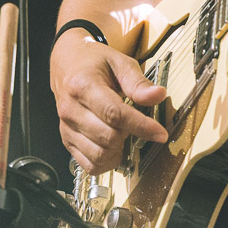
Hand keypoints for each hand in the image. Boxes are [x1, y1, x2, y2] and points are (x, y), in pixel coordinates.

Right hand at [50, 31, 167, 174]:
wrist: (67, 64)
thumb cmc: (94, 62)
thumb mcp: (120, 62)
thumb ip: (138, 82)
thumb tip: (158, 95)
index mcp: (83, 85)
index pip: (114, 114)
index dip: (141, 126)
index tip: (160, 133)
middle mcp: (71, 109)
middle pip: (108, 137)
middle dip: (130, 135)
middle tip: (138, 123)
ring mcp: (66, 127)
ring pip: (98, 155)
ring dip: (119, 150)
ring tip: (126, 133)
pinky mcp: (67, 140)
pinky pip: (89, 164)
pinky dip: (106, 161)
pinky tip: (114, 147)